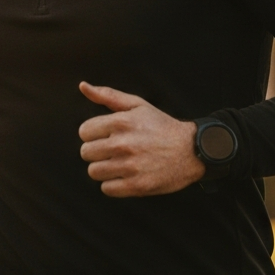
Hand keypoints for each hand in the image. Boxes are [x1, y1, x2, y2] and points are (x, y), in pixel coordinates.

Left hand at [78, 82, 204, 196]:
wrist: (191, 150)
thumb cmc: (162, 126)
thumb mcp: (137, 105)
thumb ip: (108, 95)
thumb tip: (83, 86)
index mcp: (121, 122)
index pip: (84, 132)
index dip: (93, 134)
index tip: (105, 136)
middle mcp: (123, 144)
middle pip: (86, 153)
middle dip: (97, 151)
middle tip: (112, 150)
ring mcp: (130, 166)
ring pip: (94, 172)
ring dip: (104, 169)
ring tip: (119, 163)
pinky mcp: (136, 185)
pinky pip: (107, 189)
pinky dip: (113, 184)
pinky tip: (125, 175)